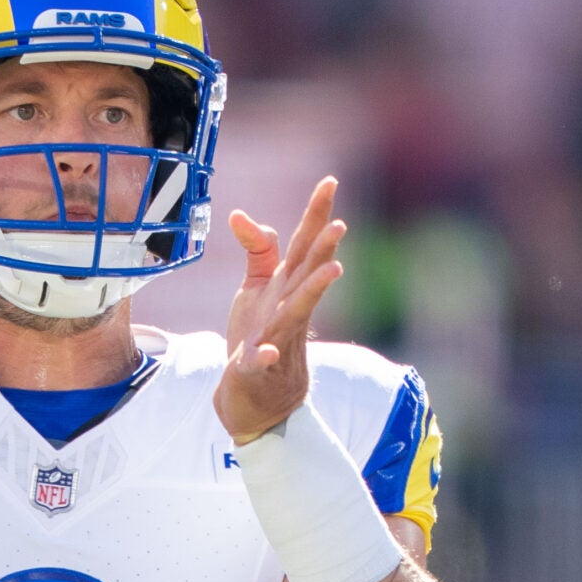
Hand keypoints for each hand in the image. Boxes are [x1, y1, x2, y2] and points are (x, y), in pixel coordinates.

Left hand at [213, 175, 344, 441]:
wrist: (258, 400)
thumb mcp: (256, 289)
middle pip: (308, 273)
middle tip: (340, 224)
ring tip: (333, 271)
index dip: (316, 214)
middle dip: (324, 249)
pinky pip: (261, 362)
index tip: (330, 181)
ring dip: (314, 291)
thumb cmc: (259, 338)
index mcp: (287, 287)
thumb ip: (257, 251)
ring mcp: (277, 339)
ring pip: (297, 312)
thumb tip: (241, 213)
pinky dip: (264, 357)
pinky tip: (265, 352)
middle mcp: (288, 309)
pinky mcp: (256, 369)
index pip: (305, 246)